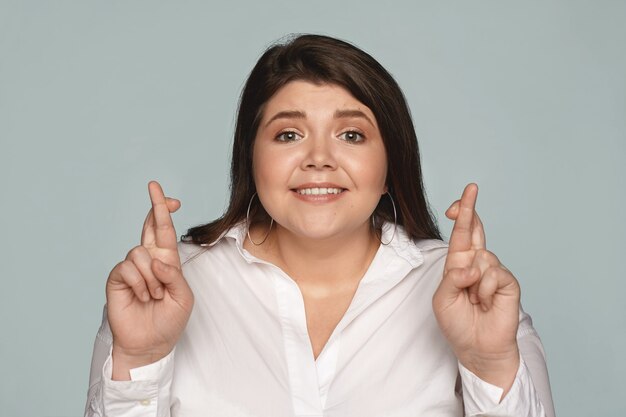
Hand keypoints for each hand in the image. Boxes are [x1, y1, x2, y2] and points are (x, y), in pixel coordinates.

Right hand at [106, 181, 193, 379]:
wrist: (149, 344)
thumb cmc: (169, 321)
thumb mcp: (183, 297)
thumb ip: (175, 276)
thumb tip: (156, 259)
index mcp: (167, 262)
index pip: (166, 232)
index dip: (166, 214)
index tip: (172, 199)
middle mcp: (149, 260)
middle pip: (149, 226)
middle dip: (155, 206)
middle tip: (154, 186)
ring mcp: (132, 268)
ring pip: (140, 253)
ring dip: (152, 277)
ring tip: (154, 296)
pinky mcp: (117, 278)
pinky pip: (128, 267)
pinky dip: (140, 283)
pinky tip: (142, 297)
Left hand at [432, 184, 519, 393]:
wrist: (477, 348)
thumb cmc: (458, 324)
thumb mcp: (443, 299)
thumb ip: (451, 279)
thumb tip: (471, 266)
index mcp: (459, 264)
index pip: (461, 235)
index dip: (461, 217)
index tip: (456, 204)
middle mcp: (477, 264)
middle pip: (476, 230)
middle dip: (470, 209)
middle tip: (471, 188)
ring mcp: (494, 272)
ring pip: (481, 258)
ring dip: (473, 281)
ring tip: (474, 301)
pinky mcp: (508, 283)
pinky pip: (493, 274)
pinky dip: (484, 290)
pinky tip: (486, 304)